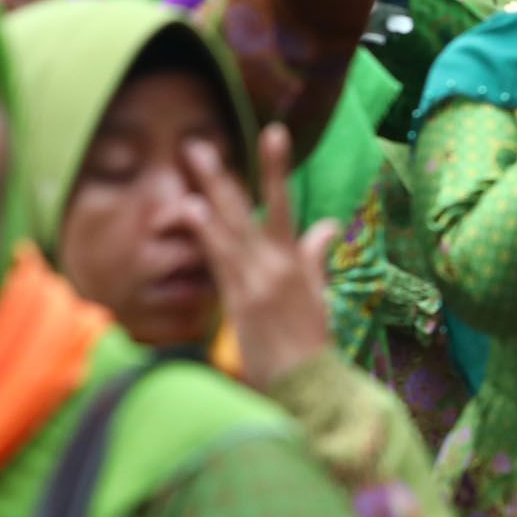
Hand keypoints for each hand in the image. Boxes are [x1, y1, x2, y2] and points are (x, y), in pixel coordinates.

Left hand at [173, 125, 343, 390]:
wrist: (308, 383)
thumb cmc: (312, 343)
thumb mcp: (318, 295)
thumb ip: (314, 257)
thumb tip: (327, 224)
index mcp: (296, 261)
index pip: (283, 205)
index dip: (276, 168)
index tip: (273, 133)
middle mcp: (276, 264)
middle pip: (246, 208)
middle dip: (221, 175)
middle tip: (197, 145)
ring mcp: (257, 280)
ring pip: (228, 227)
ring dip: (208, 192)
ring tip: (189, 165)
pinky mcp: (240, 300)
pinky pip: (219, 258)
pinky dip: (206, 232)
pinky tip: (192, 210)